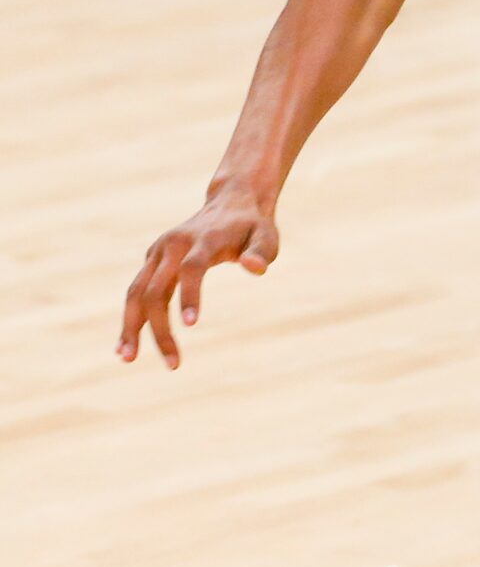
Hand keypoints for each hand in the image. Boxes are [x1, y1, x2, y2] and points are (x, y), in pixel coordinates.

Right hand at [121, 186, 278, 368]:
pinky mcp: (152, 260)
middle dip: (161, 328)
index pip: (192, 268)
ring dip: (132, 326)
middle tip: (174, 364)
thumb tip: (256, 268)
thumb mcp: (266, 236)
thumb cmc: (253, 226)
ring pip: (137, 292)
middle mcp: (173, 244)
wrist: (231, 202)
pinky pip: (135, 291)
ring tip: (128, 358)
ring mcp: (158, 251)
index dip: (190, 295)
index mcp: (204, 239)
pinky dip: (131, 317)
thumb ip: (262, 252)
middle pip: (157, 289)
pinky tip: (126, 344)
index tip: (192, 325)